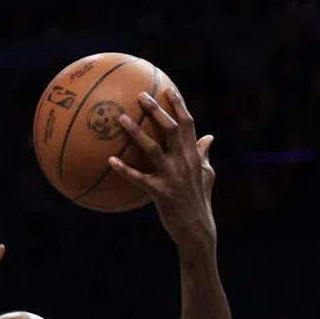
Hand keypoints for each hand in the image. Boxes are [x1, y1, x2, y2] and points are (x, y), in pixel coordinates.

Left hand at [108, 89, 216, 248]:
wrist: (197, 230)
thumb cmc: (200, 202)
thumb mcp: (207, 176)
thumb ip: (205, 155)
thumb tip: (209, 137)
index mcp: (195, 156)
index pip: (188, 124)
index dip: (179, 105)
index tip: (168, 88)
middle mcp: (185, 162)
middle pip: (171, 129)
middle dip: (156, 110)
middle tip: (140, 95)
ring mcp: (172, 176)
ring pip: (152, 148)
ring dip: (136, 132)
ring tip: (121, 119)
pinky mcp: (160, 192)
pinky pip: (138, 177)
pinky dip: (124, 169)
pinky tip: (110, 160)